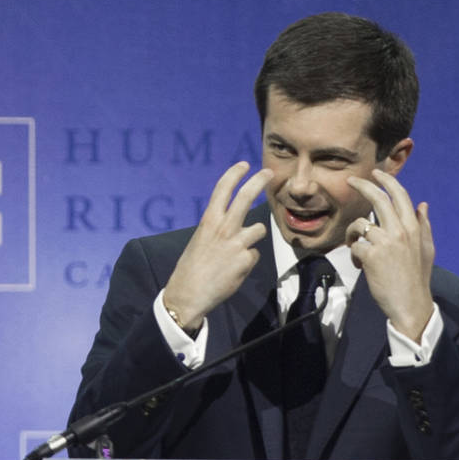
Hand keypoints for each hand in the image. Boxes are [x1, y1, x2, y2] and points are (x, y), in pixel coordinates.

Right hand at [163, 162, 272, 328]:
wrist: (188, 294)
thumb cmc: (193, 268)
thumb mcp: (201, 240)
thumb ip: (218, 228)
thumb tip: (236, 224)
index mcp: (208, 221)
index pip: (222, 189)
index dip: (234, 174)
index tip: (244, 165)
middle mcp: (223, 228)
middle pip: (246, 197)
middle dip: (259, 181)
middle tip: (269, 172)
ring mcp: (236, 243)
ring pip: (259, 229)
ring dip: (252, 238)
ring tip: (235, 254)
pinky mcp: (246, 260)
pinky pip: (255, 254)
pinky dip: (247, 261)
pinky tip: (233, 270)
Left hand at [345, 169, 434, 341]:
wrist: (411, 304)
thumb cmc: (417, 278)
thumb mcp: (426, 249)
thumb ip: (423, 226)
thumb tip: (423, 205)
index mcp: (413, 227)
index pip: (399, 195)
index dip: (386, 180)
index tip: (376, 173)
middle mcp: (400, 231)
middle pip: (377, 198)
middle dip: (362, 185)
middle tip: (350, 181)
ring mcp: (385, 243)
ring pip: (360, 223)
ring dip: (353, 233)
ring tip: (355, 245)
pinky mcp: (371, 256)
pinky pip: (355, 245)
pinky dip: (354, 254)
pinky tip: (361, 265)